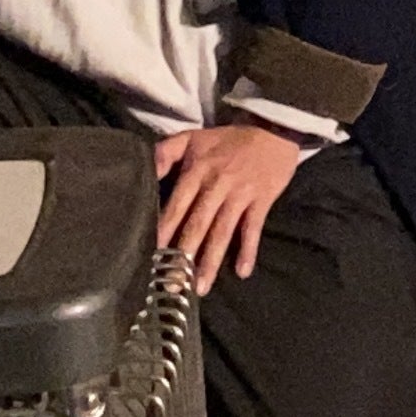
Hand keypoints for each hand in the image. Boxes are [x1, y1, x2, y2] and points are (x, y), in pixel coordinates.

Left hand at [150, 120, 303, 281]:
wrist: (272, 129)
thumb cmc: (228, 139)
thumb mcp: (192, 138)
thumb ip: (164, 152)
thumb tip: (143, 171)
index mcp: (196, 171)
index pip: (176, 205)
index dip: (164, 230)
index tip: (152, 256)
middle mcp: (216, 185)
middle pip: (197, 225)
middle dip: (183, 256)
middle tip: (172, 284)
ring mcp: (240, 194)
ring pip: (222, 232)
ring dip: (211, 261)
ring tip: (201, 287)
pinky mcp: (262, 200)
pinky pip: (253, 228)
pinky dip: (248, 250)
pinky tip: (242, 272)